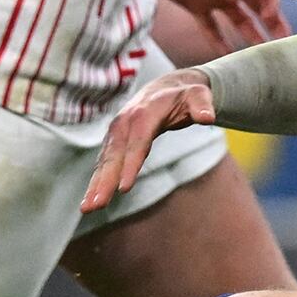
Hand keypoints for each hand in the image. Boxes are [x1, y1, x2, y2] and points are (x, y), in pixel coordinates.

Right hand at [82, 67, 216, 212]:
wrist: (164, 89)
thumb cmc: (184, 96)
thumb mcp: (198, 96)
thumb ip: (203, 105)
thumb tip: (209, 117)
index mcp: (145, 112)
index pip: (138, 141)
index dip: (131, 164)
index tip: (123, 188)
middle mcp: (125, 122)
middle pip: (115, 155)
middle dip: (104, 180)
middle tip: (96, 205)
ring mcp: (117, 133)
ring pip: (105, 162)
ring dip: (95, 185)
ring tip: (87, 208)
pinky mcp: (114, 143)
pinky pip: (104, 164)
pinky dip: (96, 182)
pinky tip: (90, 202)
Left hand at [158, 0, 283, 52]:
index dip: (271, 2)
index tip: (269, 18)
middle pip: (258, 5)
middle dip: (272, 24)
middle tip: (284, 43)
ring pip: (239, 19)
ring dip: (251, 36)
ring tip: (261, 56)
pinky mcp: (194, 4)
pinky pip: (211, 27)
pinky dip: (219, 42)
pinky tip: (228, 58)